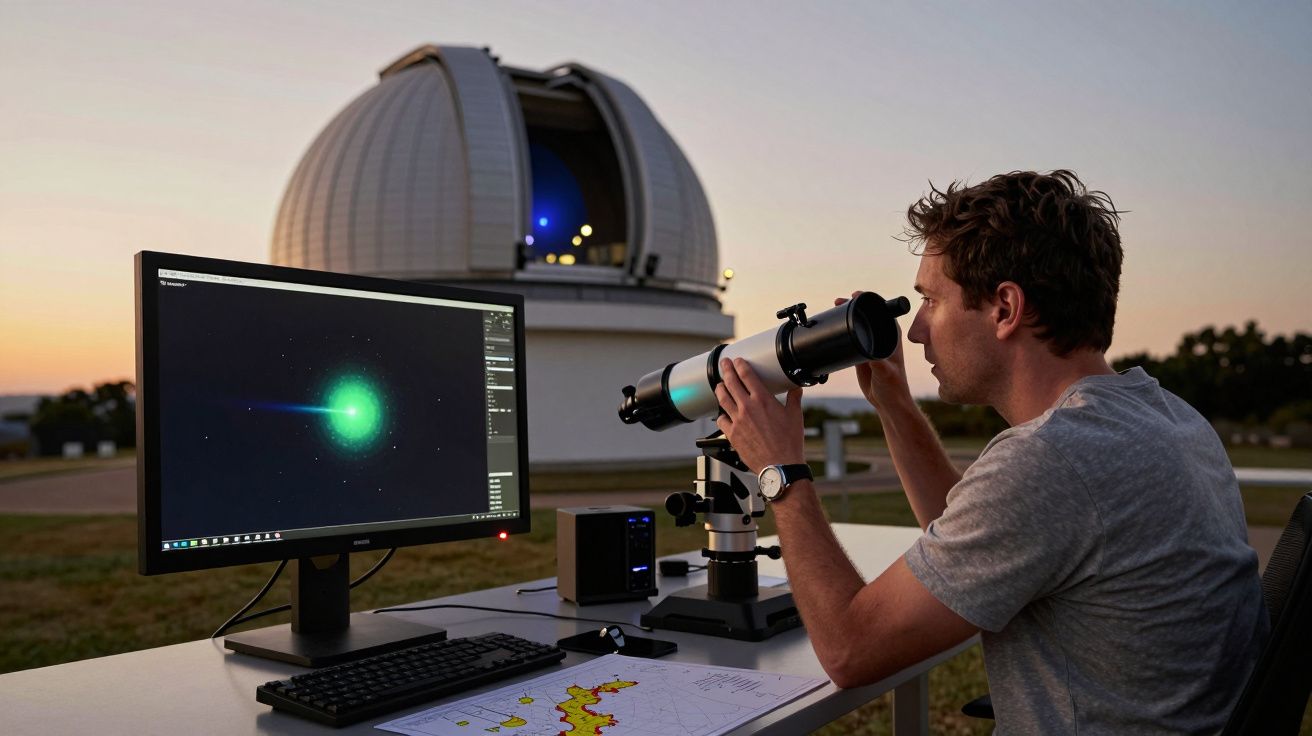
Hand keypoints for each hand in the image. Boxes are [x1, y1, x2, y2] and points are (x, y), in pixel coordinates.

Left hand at [714, 358, 804, 473]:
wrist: (779, 465)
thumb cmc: (789, 443)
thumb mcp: (795, 416)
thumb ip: (794, 398)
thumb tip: (797, 388)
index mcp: (763, 400)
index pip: (747, 375)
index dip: (740, 365)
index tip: (737, 361)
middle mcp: (748, 408)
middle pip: (731, 383)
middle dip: (726, 370)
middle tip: (724, 364)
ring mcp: (738, 421)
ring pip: (722, 398)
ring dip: (720, 388)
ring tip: (719, 384)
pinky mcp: (732, 434)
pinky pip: (721, 419)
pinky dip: (721, 414)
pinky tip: (723, 412)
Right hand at [837, 291, 911, 409]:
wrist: (887, 402)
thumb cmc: (893, 387)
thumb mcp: (885, 373)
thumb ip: (878, 363)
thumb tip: (867, 354)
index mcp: (892, 337)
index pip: (881, 312)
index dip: (869, 301)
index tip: (856, 295)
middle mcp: (882, 338)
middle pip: (867, 316)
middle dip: (854, 306)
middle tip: (839, 301)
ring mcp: (871, 345)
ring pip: (858, 326)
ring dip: (847, 317)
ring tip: (834, 309)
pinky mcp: (861, 354)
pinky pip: (851, 339)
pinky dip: (843, 332)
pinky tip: (833, 329)